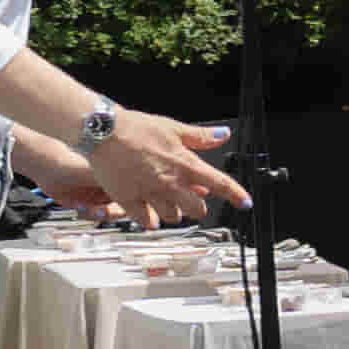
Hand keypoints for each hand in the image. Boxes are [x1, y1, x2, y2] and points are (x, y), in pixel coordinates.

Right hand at [80, 104, 243, 225]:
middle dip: (198, 206)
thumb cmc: (136, 128)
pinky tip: (149, 214)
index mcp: (184, 164)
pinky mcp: (130, 201)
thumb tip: (223, 134)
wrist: (103, 132)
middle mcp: (171, 183)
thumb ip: (200, 136)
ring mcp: (150, 194)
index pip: (219, 183)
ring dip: (174, 212)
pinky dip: (150, 220)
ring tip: (167, 201)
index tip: (245, 203)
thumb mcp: (173, 127)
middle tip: (193, 200)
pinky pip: (146, 221)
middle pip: (197, 209)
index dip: (236, 195)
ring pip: (173, 217)